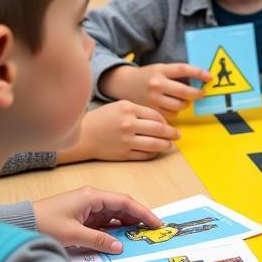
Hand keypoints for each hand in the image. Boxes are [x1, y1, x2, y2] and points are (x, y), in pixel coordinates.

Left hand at [32, 186, 161, 252]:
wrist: (19, 223)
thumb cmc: (44, 224)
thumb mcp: (73, 235)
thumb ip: (98, 240)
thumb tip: (119, 246)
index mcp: (92, 196)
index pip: (124, 202)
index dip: (142, 212)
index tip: (155, 223)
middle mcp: (91, 198)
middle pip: (121, 206)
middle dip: (137, 218)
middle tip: (152, 231)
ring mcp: (86, 207)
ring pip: (113, 214)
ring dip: (126, 224)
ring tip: (140, 235)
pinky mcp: (80, 216)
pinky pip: (103, 222)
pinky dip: (113, 229)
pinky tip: (120, 238)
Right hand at [57, 100, 179, 162]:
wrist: (84, 134)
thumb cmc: (103, 118)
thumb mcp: (120, 106)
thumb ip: (140, 110)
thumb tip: (161, 120)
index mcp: (128, 109)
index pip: (156, 115)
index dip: (166, 121)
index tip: (170, 124)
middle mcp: (128, 124)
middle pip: (158, 129)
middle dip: (171, 133)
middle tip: (178, 135)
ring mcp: (126, 140)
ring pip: (154, 144)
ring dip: (166, 145)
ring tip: (170, 144)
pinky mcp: (123, 154)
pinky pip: (144, 155)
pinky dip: (153, 154)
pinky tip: (155, 151)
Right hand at [100, 62, 210, 115]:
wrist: (121, 85)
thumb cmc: (145, 77)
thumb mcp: (158, 69)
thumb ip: (175, 75)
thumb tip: (199, 81)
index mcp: (159, 70)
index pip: (183, 69)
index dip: (199, 73)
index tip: (210, 77)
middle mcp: (156, 84)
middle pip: (184, 92)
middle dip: (197, 94)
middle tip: (201, 93)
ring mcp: (151, 99)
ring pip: (179, 107)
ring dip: (185, 105)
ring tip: (183, 101)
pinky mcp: (149, 111)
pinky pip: (169, 116)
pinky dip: (174, 113)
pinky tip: (171, 108)